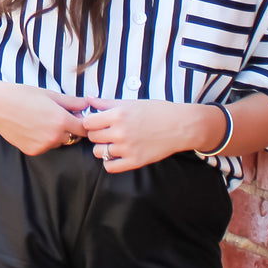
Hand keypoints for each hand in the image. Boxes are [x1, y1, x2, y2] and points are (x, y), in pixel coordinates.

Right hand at [0, 80, 89, 154]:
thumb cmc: (22, 95)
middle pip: (74, 137)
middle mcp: (53, 136)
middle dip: (71, 128)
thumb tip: (88, 104)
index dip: (85, 123)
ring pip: (59, 142)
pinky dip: (44, 139)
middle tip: (59, 114)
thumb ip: (72, 102)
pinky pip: (46, 146)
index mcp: (61, 120)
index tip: (81, 117)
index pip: (85, 129)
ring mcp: (42, 146)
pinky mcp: (32, 151)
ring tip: (43, 119)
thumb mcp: (50, 94)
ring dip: (57, 134)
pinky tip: (33, 127)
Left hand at [79, 99, 223, 171]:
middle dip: (97, 134)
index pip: (87, 123)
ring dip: (103, 148)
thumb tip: (88, 100)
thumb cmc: (157, 111)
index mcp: (118, 115)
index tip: (97, 122)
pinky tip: (117, 154)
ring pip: (98, 152)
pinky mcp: (134, 161)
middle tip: (107, 132)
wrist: (180, 126)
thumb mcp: (132, 102)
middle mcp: (120, 132)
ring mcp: (127, 148)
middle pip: (92, 137)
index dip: (90, 122)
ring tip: (114, 142)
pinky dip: (110, 161)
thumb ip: (107, 103)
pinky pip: (109, 166)